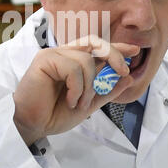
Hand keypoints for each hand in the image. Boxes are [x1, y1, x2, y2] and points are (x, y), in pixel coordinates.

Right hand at [13, 35, 139, 145]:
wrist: (33, 125)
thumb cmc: (55, 113)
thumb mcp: (89, 103)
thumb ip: (107, 90)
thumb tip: (128, 77)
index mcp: (74, 61)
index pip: (98, 47)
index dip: (117, 47)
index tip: (135, 52)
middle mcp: (64, 53)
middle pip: (95, 42)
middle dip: (114, 55)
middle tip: (124, 71)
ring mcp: (53, 54)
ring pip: (86, 60)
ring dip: (90, 86)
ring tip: (81, 104)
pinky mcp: (44, 60)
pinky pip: (72, 68)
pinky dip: (77, 88)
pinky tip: (71, 100)